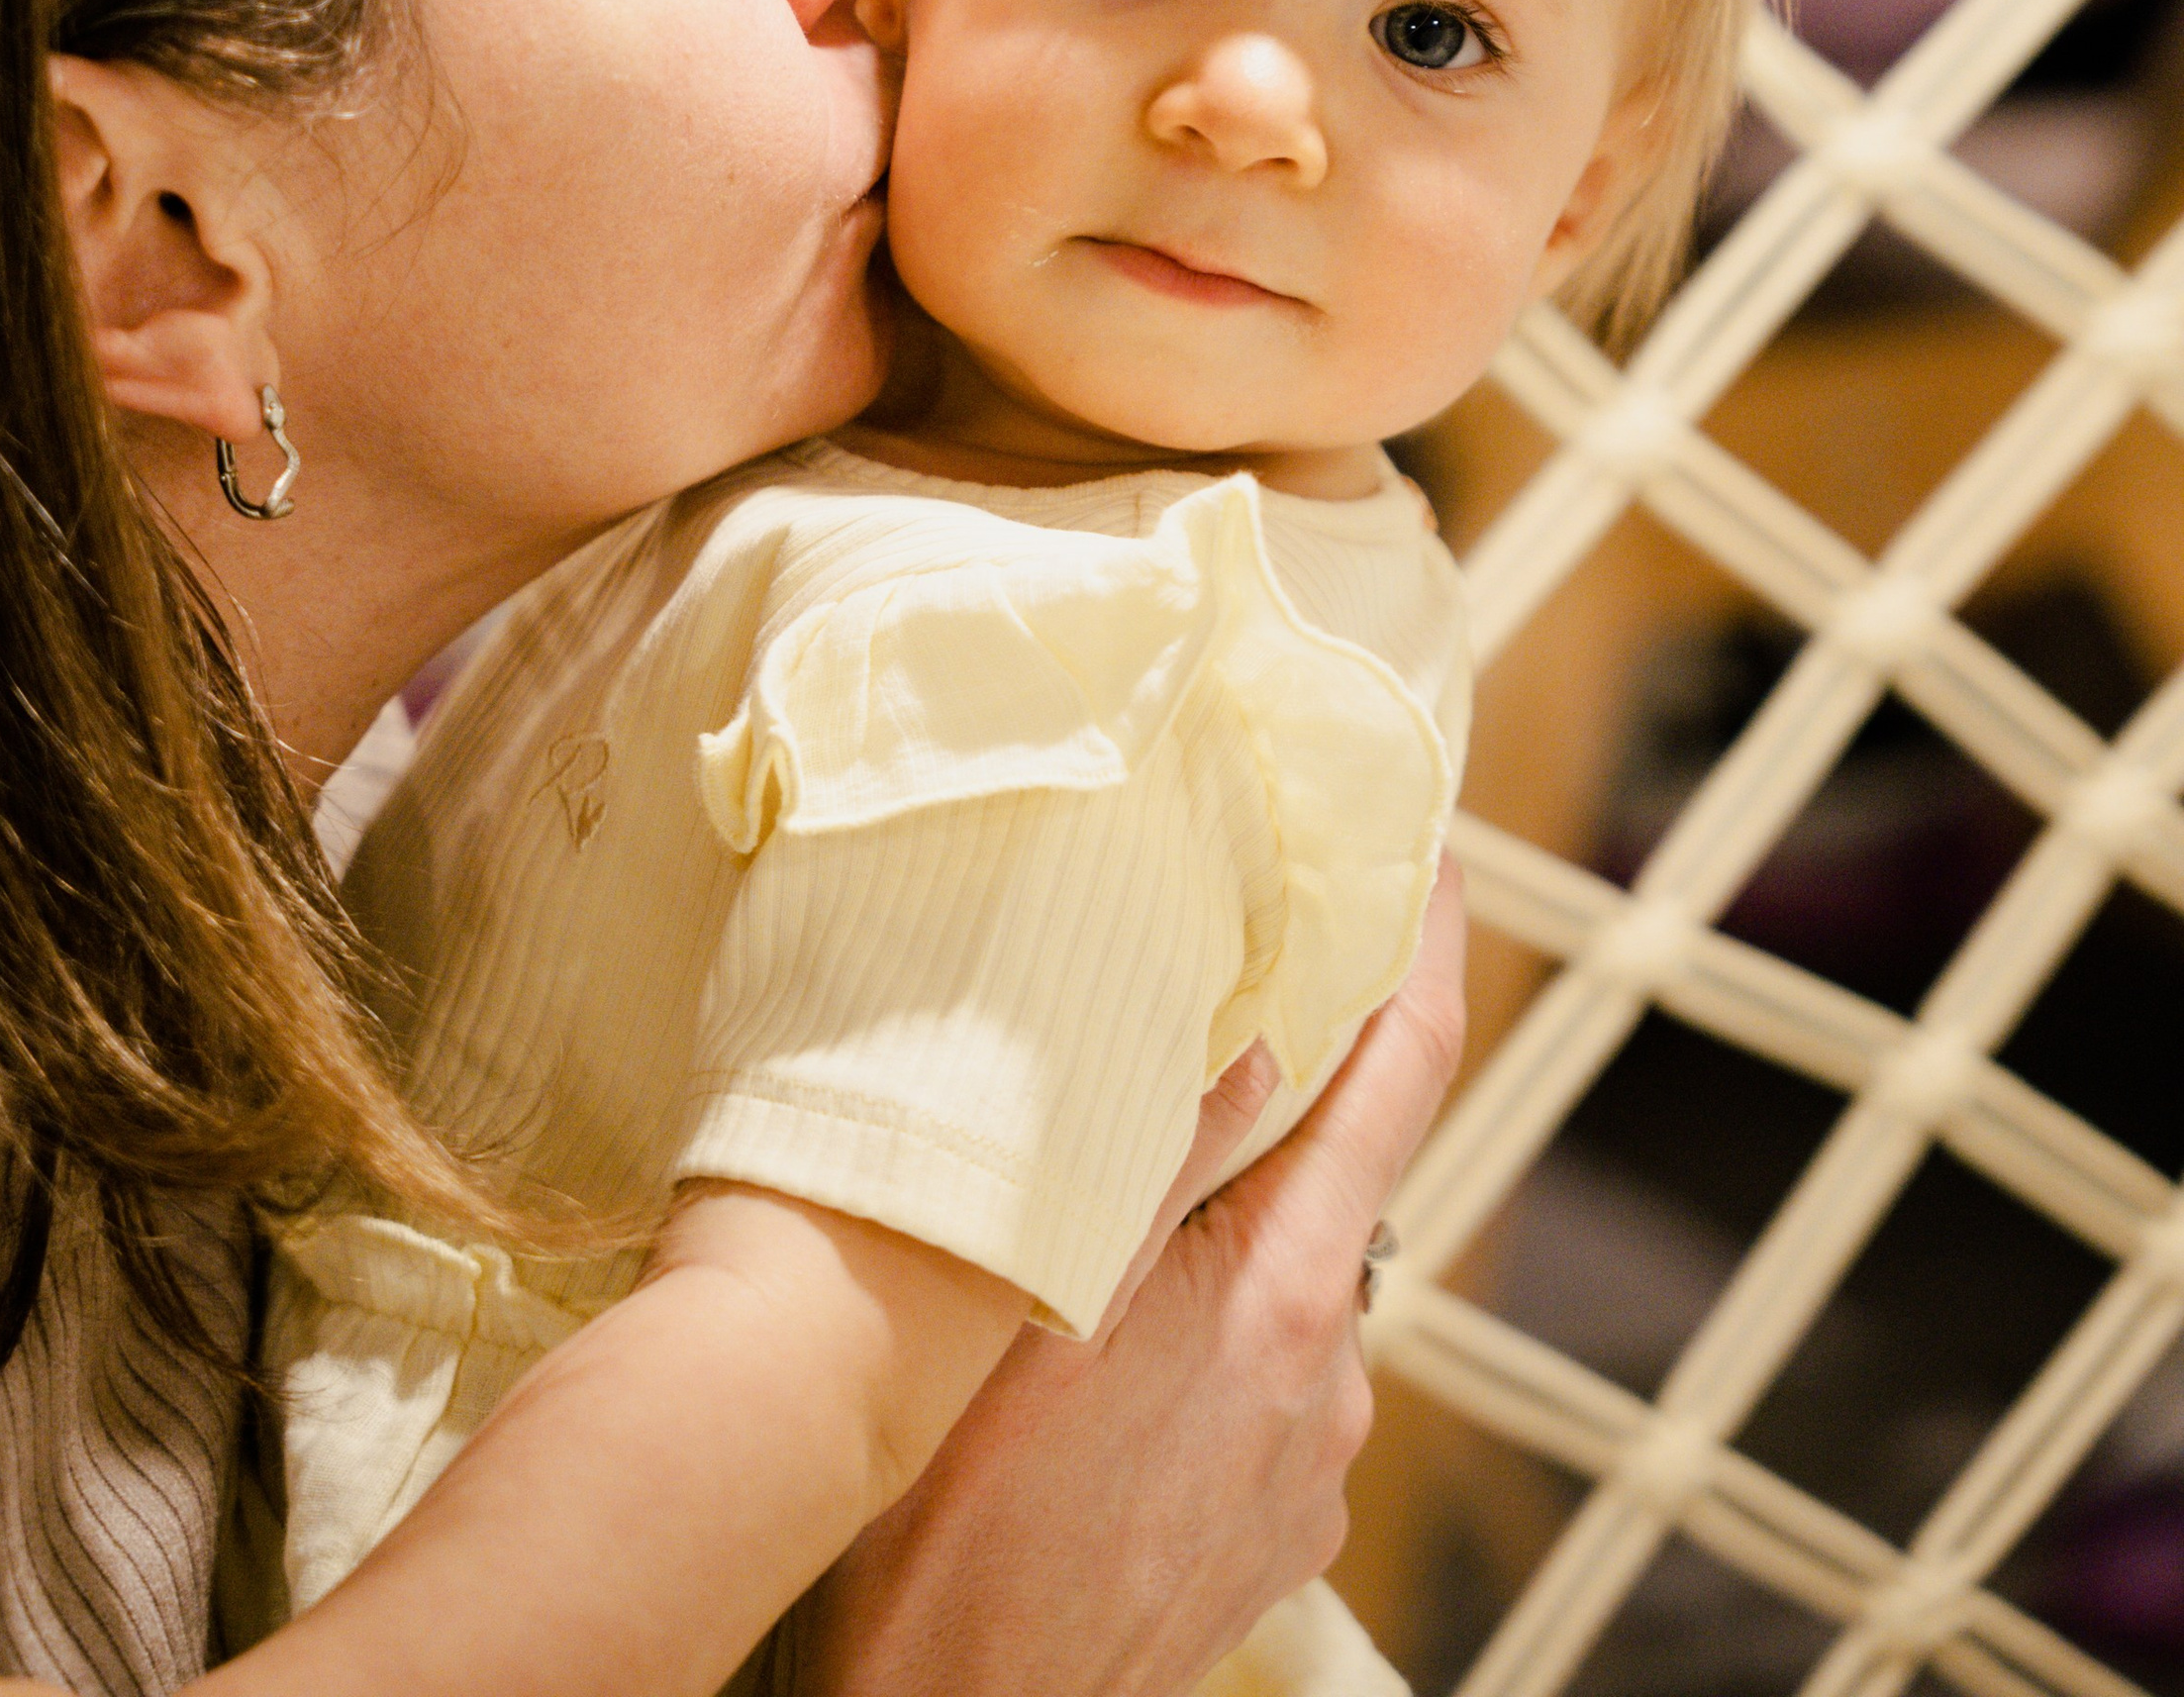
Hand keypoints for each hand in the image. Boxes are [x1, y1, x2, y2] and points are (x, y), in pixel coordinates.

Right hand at [793, 863, 1465, 1696]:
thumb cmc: (946, 1531)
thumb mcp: (1023, 1306)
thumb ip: (1145, 1162)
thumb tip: (1248, 1028)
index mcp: (1284, 1297)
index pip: (1403, 1077)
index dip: (1434, 946)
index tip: (1440, 851)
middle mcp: (1330, 1381)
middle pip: (1342, 1172)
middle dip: (1294, 1081)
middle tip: (1216, 990)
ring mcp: (1308, 1469)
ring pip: (1288, 1279)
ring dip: (1229, 1225)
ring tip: (1110, 1200)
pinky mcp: (1273, 1534)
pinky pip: (1262, 1379)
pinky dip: (1211, 1328)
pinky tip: (1106, 1350)